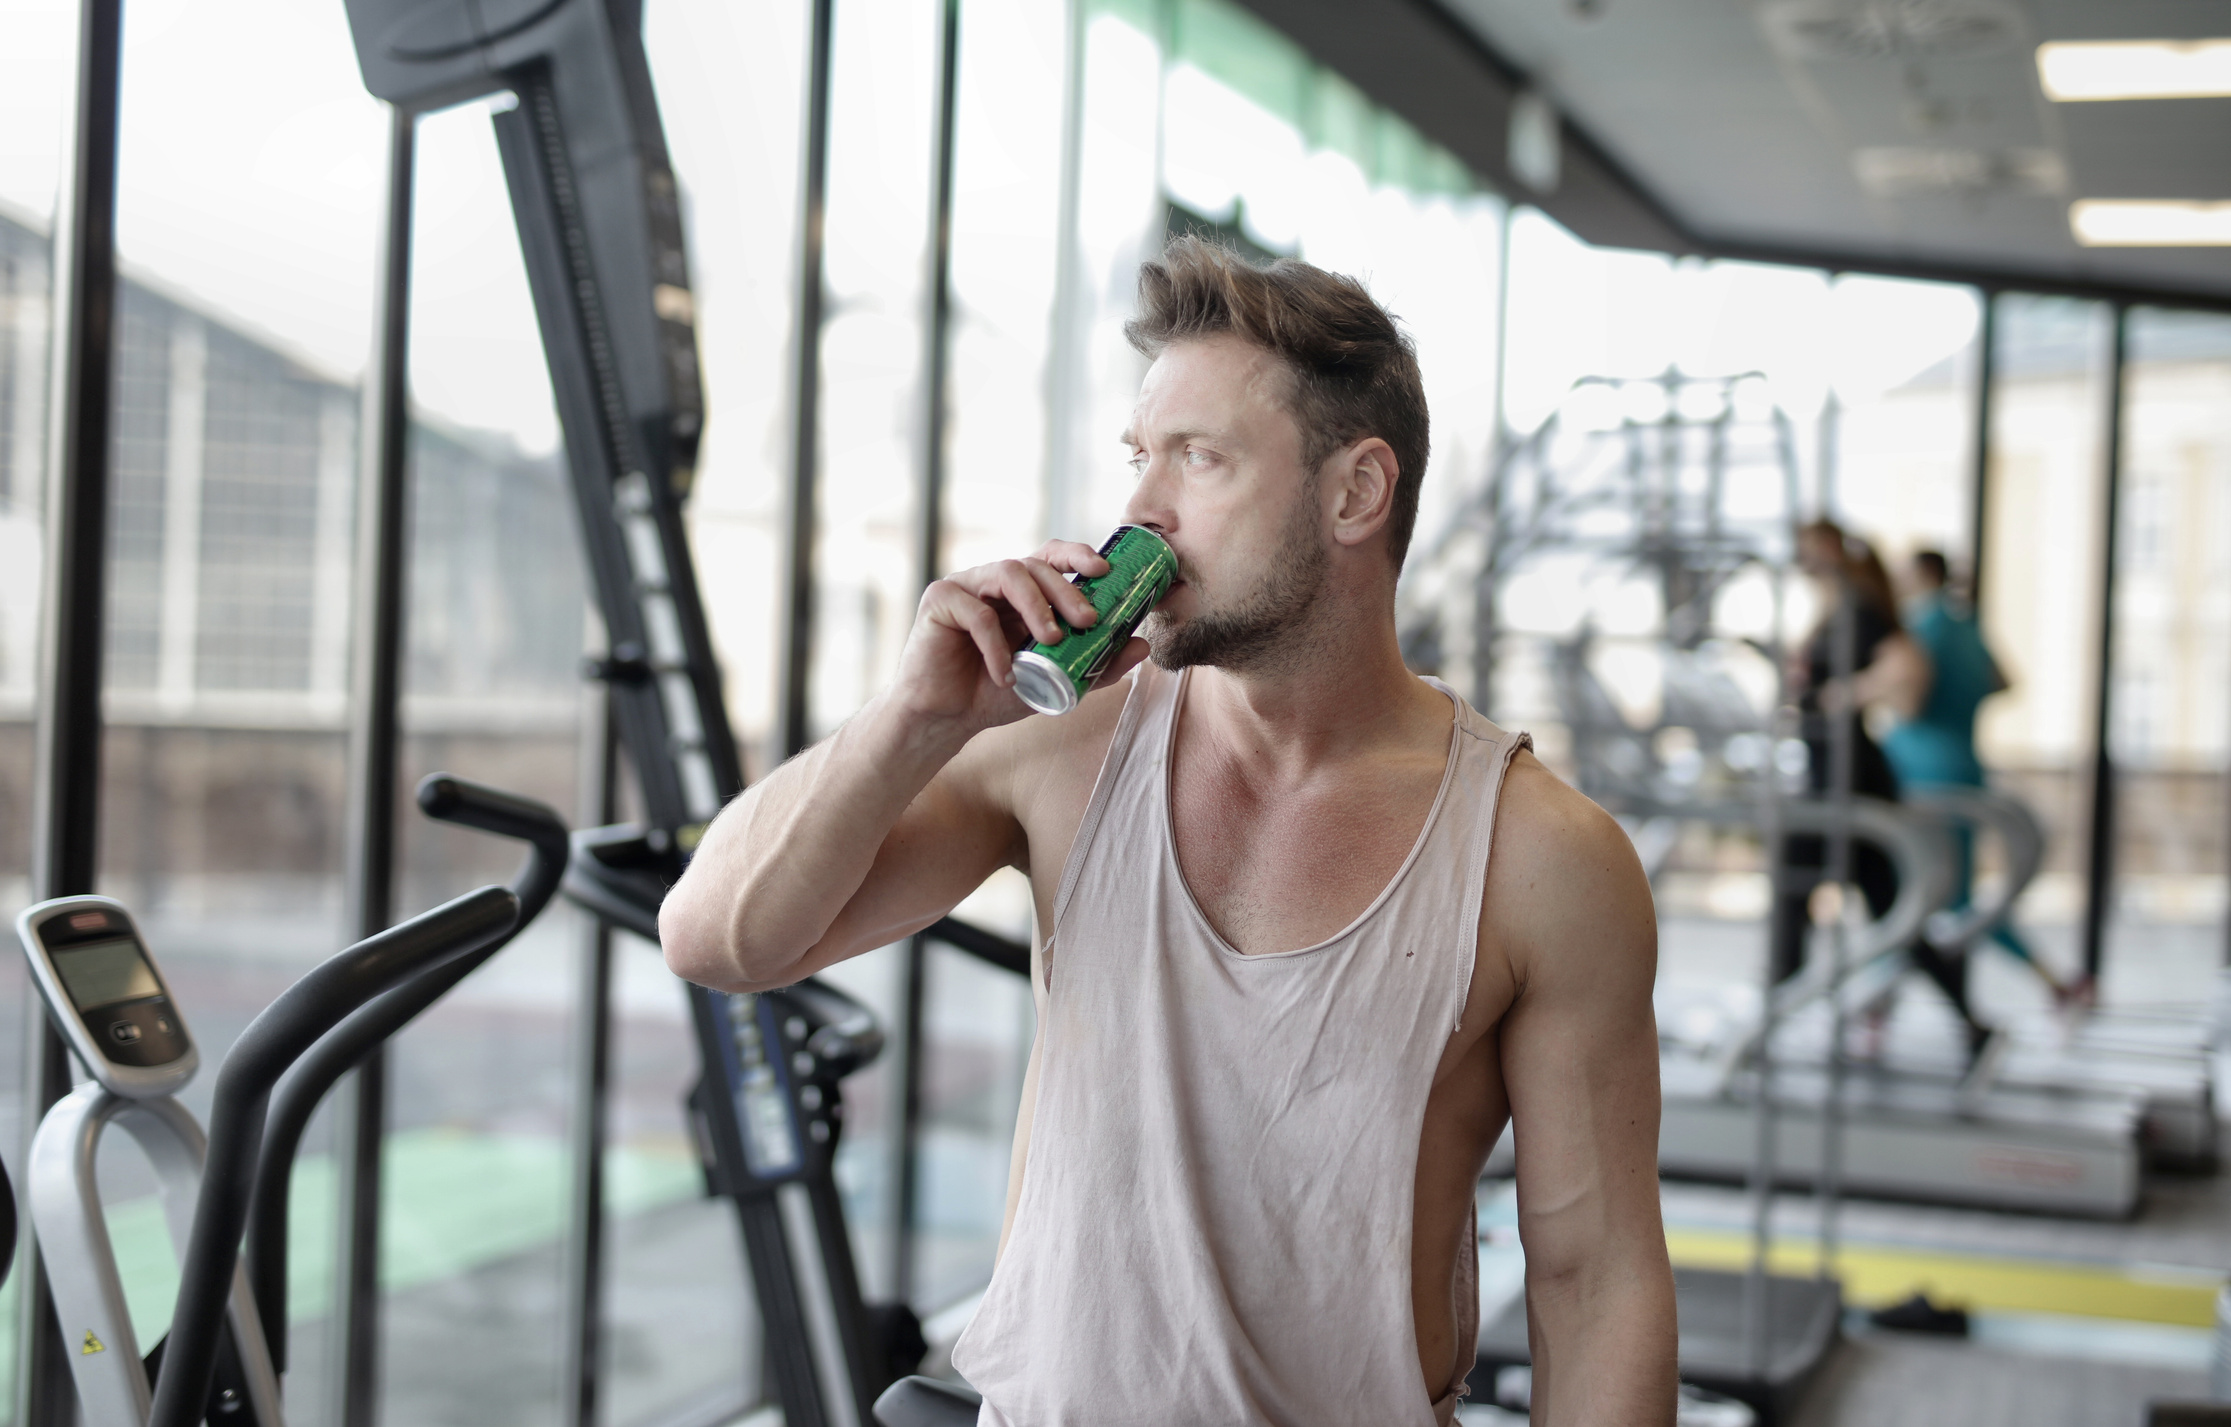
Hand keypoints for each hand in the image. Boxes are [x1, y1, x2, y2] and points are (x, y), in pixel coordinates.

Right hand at [892, 540, 1148, 732]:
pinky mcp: (938, 601)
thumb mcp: (1054, 682)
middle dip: (1067, 589)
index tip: (1104, 571)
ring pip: (1007, 573)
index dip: (1078, 554)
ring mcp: (965, 587)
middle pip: (1035, 564)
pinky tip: (1005, 674)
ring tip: (1053, 641)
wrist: (945, 719)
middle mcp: (994, 581)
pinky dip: (995, 644)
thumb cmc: (995, 694)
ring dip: (1036, 605)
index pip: (1052, 557)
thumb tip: (1142, 646)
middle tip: (1089, 620)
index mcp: (1021, 592)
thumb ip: (1096, 666)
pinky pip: (975, 612)